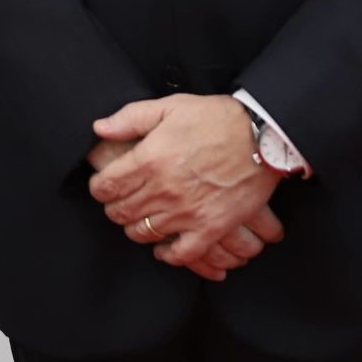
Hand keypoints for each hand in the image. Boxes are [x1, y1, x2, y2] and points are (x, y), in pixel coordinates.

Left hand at [87, 94, 282, 274]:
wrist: (262, 137)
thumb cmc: (216, 119)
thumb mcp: (170, 107)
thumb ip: (130, 118)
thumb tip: (100, 128)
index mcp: (149, 160)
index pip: (106, 186)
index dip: (99, 188)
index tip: (103, 186)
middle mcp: (163, 190)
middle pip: (120, 212)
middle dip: (114, 207)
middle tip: (120, 201)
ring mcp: (187, 212)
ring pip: (143, 232)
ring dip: (135, 227)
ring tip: (140, 218)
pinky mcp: (211, 228)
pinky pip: (181, 254)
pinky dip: (168, 254)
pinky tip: (164, 246)